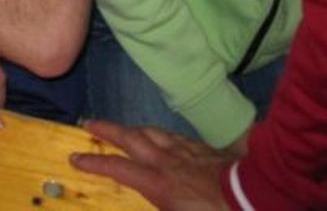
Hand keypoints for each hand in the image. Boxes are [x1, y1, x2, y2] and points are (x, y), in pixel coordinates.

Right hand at [70, 120, 231, 209]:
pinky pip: (175, 137)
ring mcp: (185, 151)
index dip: (93, 163)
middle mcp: (165, 161)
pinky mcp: (202, 149)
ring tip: (124, 130)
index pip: (117, 169)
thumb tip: (156, 203)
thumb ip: (163, 209)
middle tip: (89, 123)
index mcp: (157, 183)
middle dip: (107, 130)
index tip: (74, 158)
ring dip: (134, 129)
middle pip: (130, 138)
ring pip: (153, 132)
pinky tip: (163, 138)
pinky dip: (162, 135)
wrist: (251, 196)